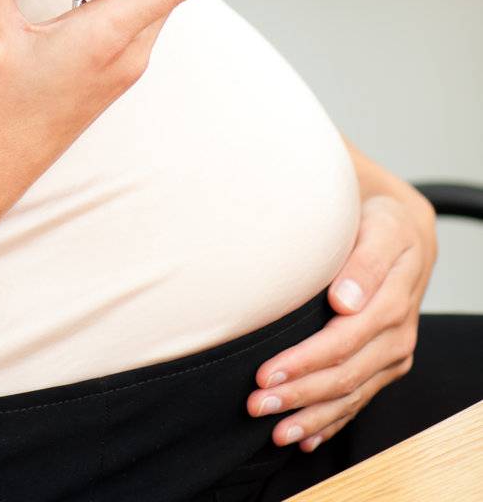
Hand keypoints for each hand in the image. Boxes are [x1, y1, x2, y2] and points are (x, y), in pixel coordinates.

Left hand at [246, 183, 437, 453]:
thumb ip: (364, 262)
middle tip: (256, 404)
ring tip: (273, 430)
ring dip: (310, 416)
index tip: (266, 372)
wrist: (406, 235)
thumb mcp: (378, 228)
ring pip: (350, 396)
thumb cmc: (381, 226)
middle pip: (345, 375)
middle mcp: (397, 335)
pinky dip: (331, 422)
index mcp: (393, 300)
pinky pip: (359, 401)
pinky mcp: (386, 366)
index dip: (304, 361)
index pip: (344, 341)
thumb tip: (345, 300)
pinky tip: (305, 437)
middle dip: (298, 394)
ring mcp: (393, 355)